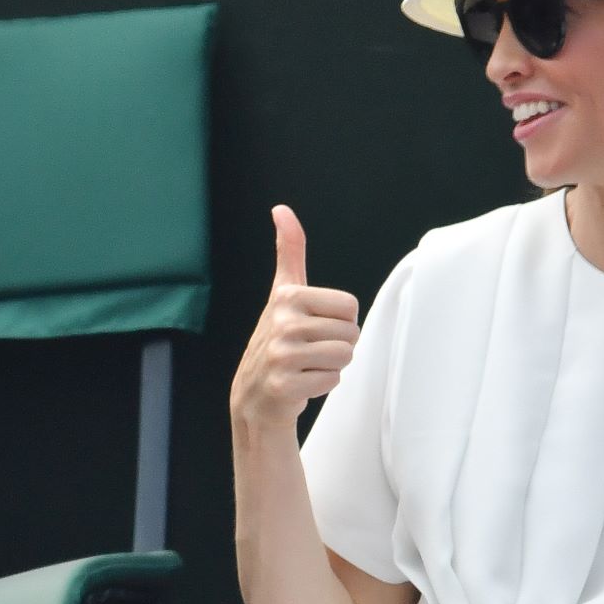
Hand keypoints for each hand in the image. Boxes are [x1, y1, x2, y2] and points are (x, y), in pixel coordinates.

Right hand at [231, 205, 360, 429]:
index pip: (349, 306)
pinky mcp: (284, 385)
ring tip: (307, 365)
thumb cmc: (276, 339)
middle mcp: (282, 323)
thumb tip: (281, 209)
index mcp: (287, 296)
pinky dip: (322, 385)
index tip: (315, 325)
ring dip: (332, 366)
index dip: (339, 320)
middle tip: (310, 350)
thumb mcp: (282, 292)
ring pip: (344, 356)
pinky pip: (332, 380)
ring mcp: (281, 355)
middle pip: (350, 333)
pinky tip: (302, 382)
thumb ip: (289, 250)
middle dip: (337, 344)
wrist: (253, 393)